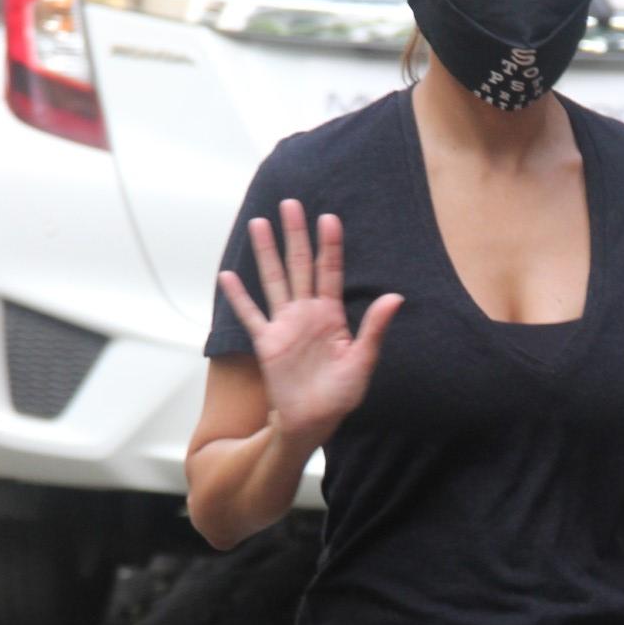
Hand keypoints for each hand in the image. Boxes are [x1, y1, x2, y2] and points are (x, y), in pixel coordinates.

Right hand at [216, 198, 402, 442]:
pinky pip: (250, 314)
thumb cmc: (340, 395)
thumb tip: (396, 297)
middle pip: (300, 266)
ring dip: (266, 253)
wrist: (314, 421)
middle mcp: (307, 314)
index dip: (330, 246)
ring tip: (259, 223)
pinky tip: (228, 275)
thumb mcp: (362, 362)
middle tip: (290, 203)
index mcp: (332, 316)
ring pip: (274, 280)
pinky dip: (238, 296)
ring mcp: (285, 326)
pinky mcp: (267, 343)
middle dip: (296, 235)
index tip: (328, 218)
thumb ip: (375, 328)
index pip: (330, 272)